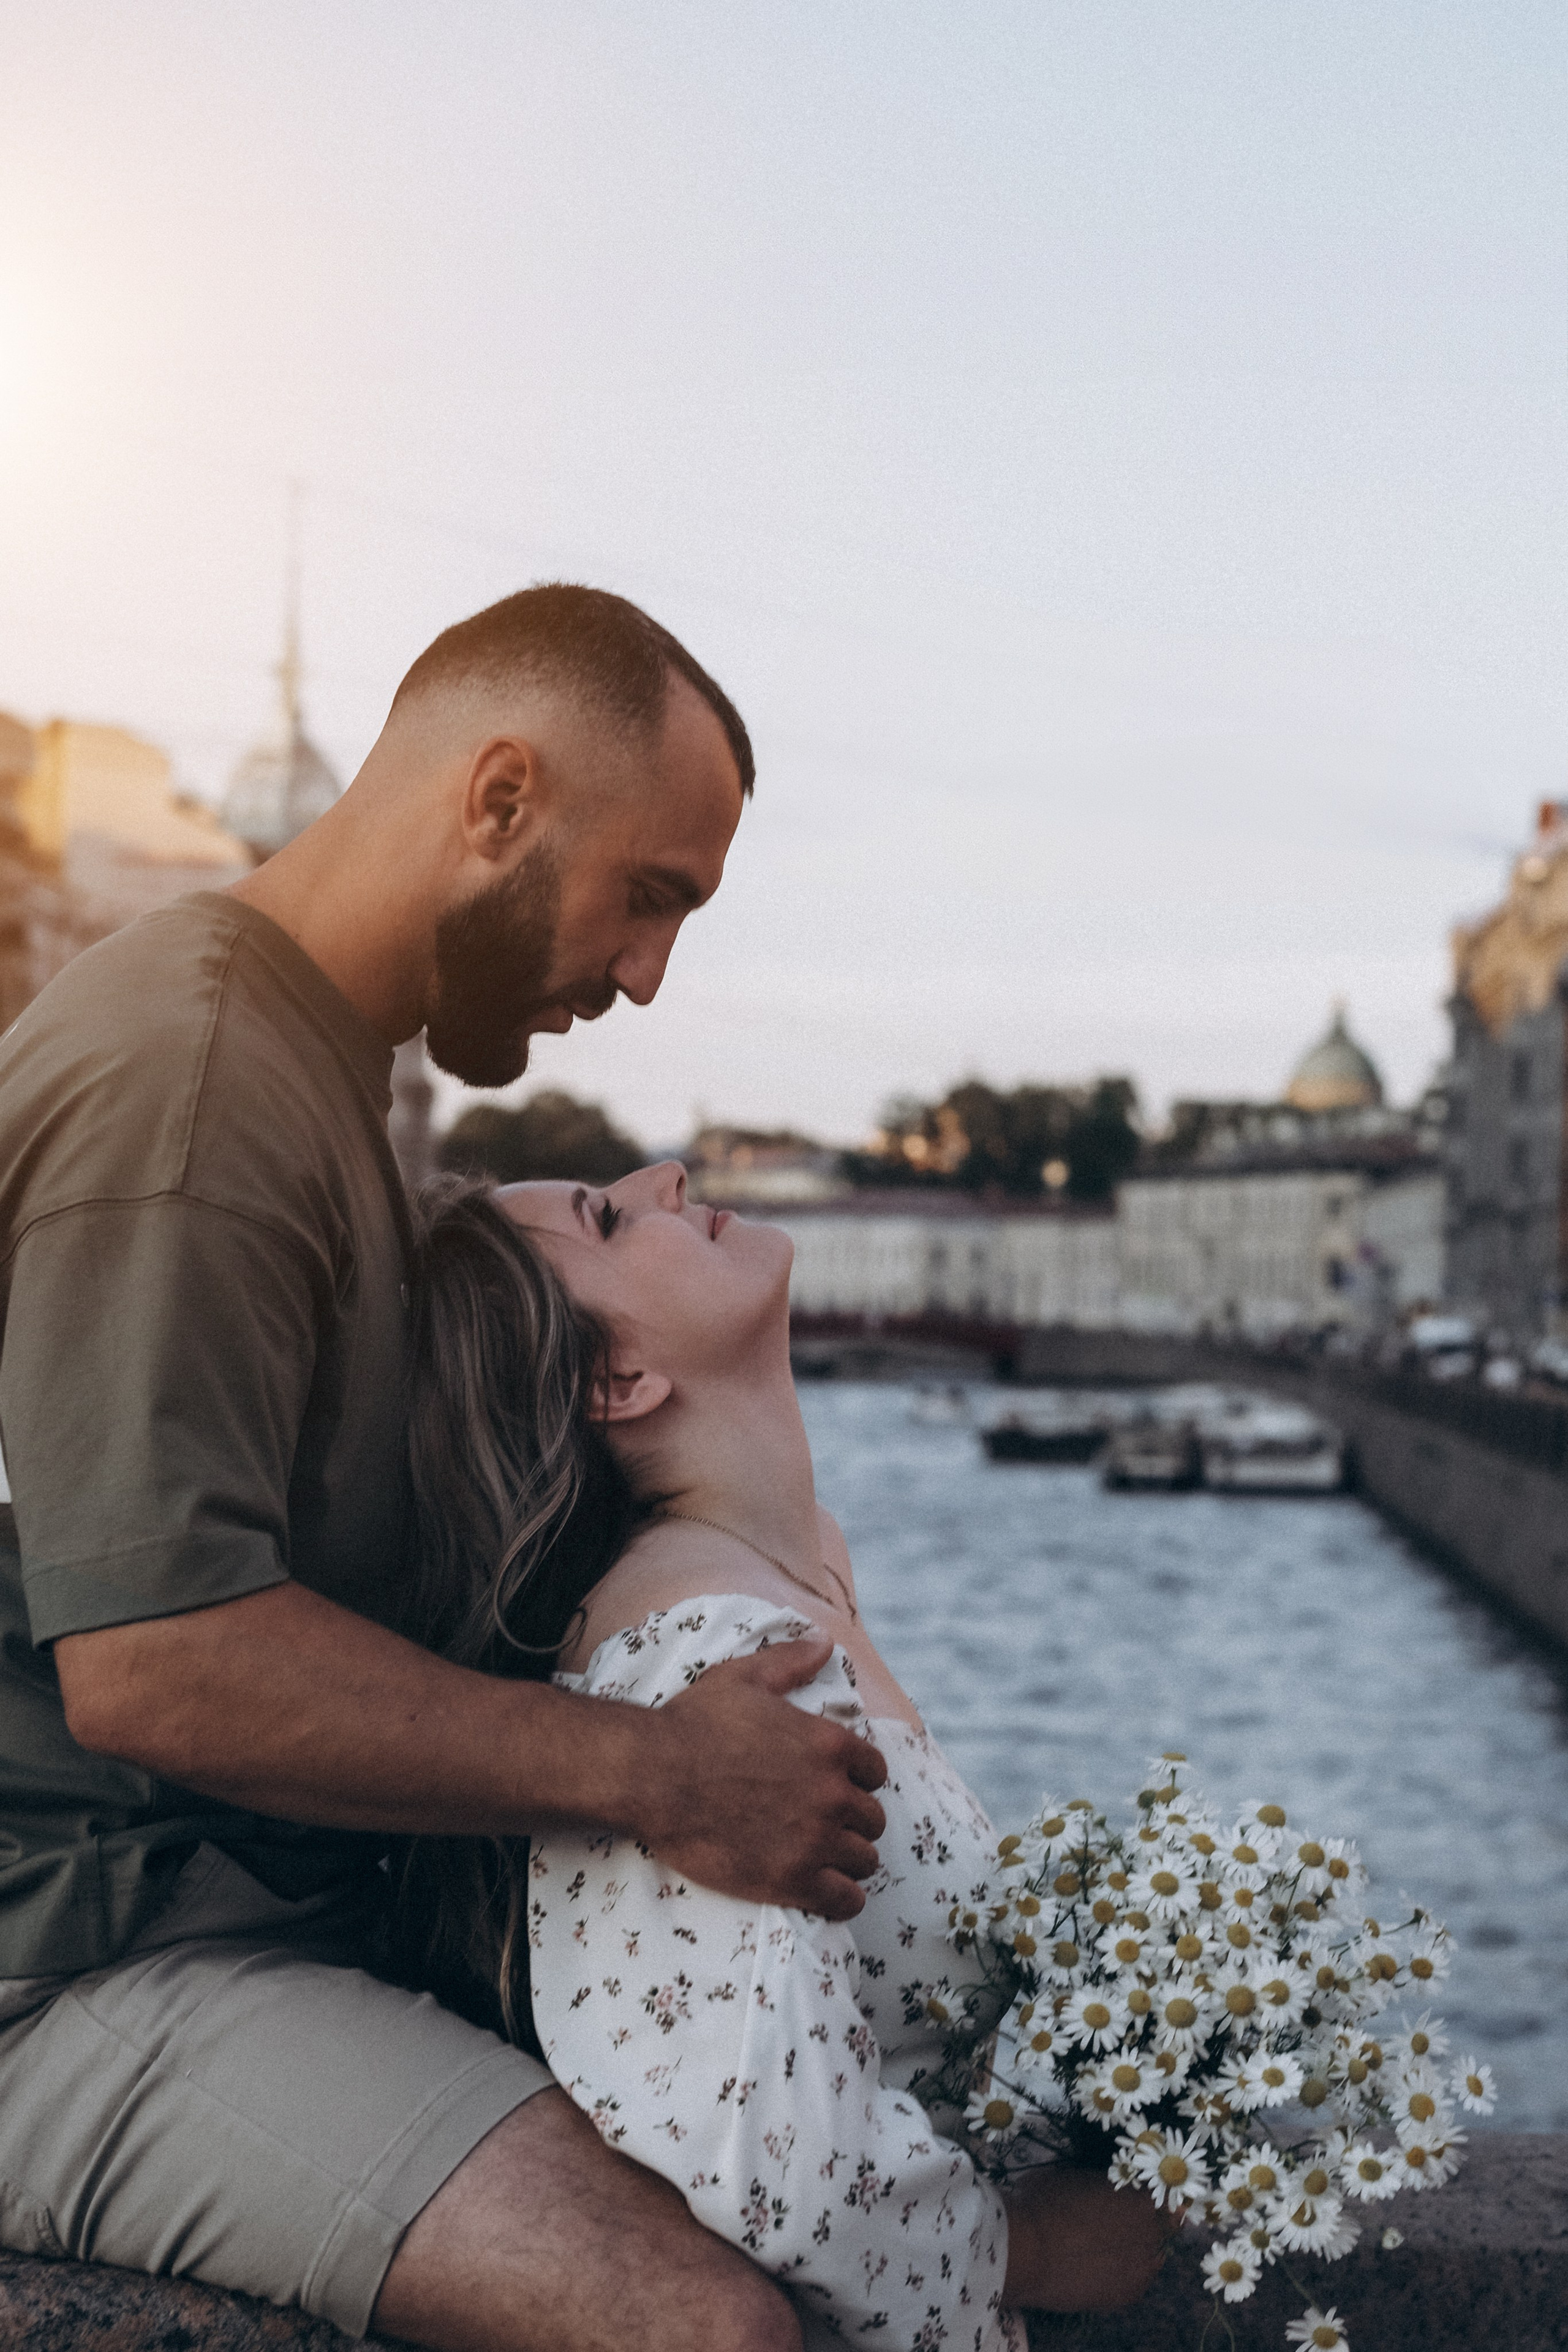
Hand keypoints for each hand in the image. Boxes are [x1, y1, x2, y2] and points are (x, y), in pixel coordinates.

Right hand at [632, 1637, 887, 1919]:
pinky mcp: (792, 1880)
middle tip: (823, 1824)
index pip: (875, 1772)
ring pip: (864, 1860)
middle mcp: (831, 1792)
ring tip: (824, 1859)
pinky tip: (824, 1890)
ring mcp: (814, 1839)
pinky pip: (846, 1900)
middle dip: (852, 1822)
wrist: (651, 1775)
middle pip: (872, 1819)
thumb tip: (825, 1643)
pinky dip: (842, 1898)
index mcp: (829, 1743)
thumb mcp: (744, 1678)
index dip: (857, 1779)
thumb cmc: (693, 1723)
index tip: (835, 1786)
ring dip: (848, 1859)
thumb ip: (791, 1661)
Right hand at [1002, 2162, 1176, 2311]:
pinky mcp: (1126, 2298)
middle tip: (1119, 2222)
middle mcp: (1151, 2236)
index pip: (1163, 2198)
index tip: (1135, 2198)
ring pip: (1149, 2258)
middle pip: (1160, 2229)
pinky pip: (1133, 2282)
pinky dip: (1122, 2274)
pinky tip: (1099, 2269)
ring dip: (1136, 2251)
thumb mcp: (1076, 2177)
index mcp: (1142, 2200)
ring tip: (1107, 2248)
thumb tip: (1109, 2190)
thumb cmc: (1046, 2203)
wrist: (1025, 2251)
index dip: (1148, 2198)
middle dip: (1144, 2224)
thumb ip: (1104, 2185)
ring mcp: (1142, 2271)